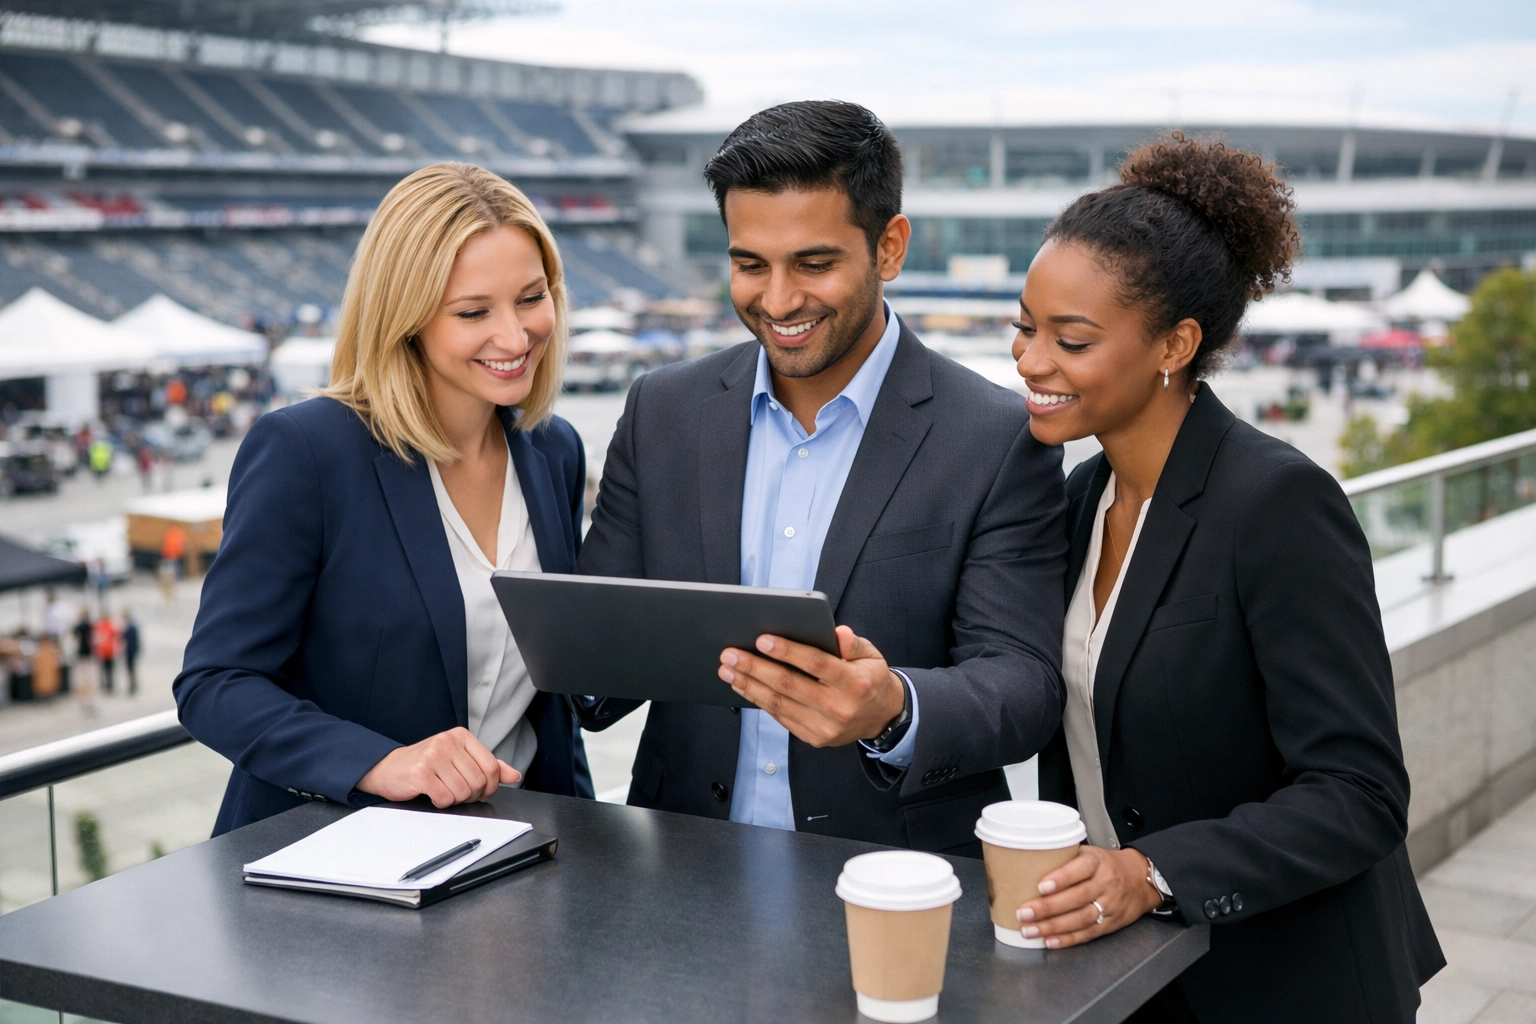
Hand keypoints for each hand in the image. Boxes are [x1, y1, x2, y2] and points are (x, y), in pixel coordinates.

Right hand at [355, 726, 520, 807]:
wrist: (388, 768)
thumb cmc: (425, 765)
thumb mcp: (459, 759)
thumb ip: (488, 766)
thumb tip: (515, 775)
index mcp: (462, 736)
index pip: (493, 766)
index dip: (490, 786)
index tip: (480, 791)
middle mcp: (448, 741)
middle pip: (479, 781)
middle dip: (471, 794)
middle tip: (457, 791)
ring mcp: (434, 755)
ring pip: (463, 792)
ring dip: (455, 799)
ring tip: (443, 790)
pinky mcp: (421, 772)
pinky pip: (445, 798)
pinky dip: (441, 802)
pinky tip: (432, 793)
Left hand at [718, 625, 904, 747]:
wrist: (884, 718)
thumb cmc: (871, 678)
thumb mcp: (871, 655)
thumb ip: (853, 643)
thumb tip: (837, 632)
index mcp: (854, 682)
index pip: (816, 663)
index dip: (787, 651)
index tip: (762, 639)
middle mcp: (839, 707)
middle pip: (789, 684)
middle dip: (755, 667)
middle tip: (730, 654)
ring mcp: (825, 727)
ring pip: (779, 704)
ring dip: (749, 685)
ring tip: (728, 670)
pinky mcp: (815, 738)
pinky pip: (781, 718)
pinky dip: (759, 701)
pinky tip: (744, 687)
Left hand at [1015, 847, 1162, 948]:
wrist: (1139, 879)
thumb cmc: (1105, 864)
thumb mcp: (1088, 852)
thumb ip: (1063, 857)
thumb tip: (1025, 861)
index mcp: (1097, 862)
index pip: (1080, 869)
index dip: (1061, 878)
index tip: (1041, 886)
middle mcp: (1105, 884)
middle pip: (1077, 898)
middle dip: (1048, 907)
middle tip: (1024, 912)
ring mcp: (1109, 906)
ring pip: (1080, 919)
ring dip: (1053, 927)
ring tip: (1030, 930)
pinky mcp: (1110, 924)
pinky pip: (1087, 933)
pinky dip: (1067, 939)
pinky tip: (1050, 941)